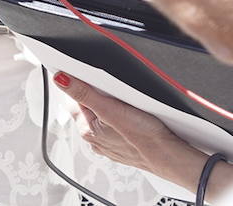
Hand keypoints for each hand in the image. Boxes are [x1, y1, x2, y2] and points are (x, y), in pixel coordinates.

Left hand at [53, 73, 212, 189]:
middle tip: (112, 91)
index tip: (86, 76)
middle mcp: (96, 140)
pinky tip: (133, 117)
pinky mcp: (125, 145)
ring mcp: (110, 144)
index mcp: (87, 130)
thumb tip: (60, 80)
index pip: (73, 101)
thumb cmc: (145, 138)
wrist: (172, 157)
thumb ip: (84, 94)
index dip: (78, 86)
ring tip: (126, 104)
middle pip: (88, 108)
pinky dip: (122, 118)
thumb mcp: (110, 109)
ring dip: (110, 107)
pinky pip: (117, 126)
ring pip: (104, 116)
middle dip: (96, 96)